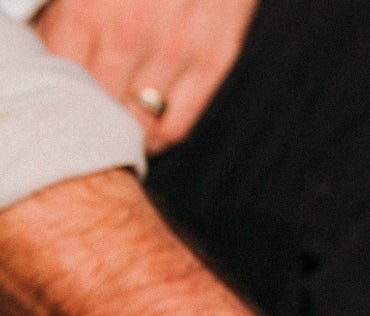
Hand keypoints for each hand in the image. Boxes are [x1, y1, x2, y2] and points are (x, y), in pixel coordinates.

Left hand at [33, 0, 256, 153]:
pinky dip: (159, 136)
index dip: (54, 91)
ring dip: (123, 134)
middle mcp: (132, 31)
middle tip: (83, 120)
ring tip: (115, 130)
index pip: (59, 74)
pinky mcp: (213, 58)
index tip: (54, 97)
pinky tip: (149, 130)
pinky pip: (178, 124)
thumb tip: (44, 43)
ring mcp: (176, 49)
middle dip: (87, 116)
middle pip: (96, 104)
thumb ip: (65, 10)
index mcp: (88, 3)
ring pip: (137, 124)